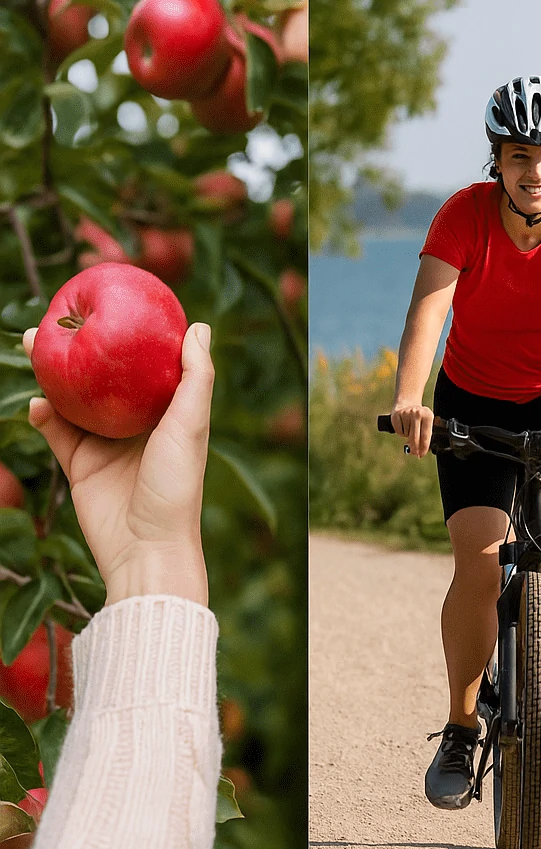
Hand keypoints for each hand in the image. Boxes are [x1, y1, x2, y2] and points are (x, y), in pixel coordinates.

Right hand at [23, 323, 212, 606]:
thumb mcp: (192, 426)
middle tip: (56, 317)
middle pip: (104, 377)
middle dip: (79, 347)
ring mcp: (106, 444)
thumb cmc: (177, 486)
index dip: (133, 334)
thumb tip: (199, 326)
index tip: (114, 301)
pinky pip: (55, 432)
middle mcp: (137, 425)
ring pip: (73, 399)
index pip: (149, 365)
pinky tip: (36, 402)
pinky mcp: (79, 465)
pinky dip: (43, 415)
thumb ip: (195, 379)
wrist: (145, 548)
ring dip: (52, 373)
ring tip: (33, 343)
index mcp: (169, 414)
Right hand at [391, 402, 434, 458]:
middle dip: (415, 448)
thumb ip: (426, 435)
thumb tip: (421, 451)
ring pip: (406, 435)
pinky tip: (404, 426)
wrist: (407, 403)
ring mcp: (406, 413)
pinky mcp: (396, 415)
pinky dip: (401, 432)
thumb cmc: (419, 417)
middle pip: (415, 437)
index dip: (424, 447)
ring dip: (407, 437)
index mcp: (428, 415)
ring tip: (410, 429)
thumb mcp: (426, 423)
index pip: (425, 435)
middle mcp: (417, 413)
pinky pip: (398, 431)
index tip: (422, 454)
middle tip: (415, 453)